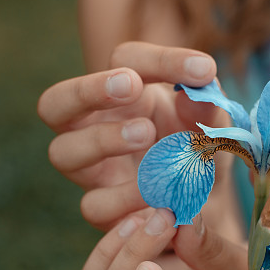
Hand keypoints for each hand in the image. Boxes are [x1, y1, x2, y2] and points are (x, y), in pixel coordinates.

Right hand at [37, 42, 222, 230]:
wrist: (209, 205)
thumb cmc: (202, 151)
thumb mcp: (215, 125)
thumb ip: (209, 104)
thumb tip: (204, 82)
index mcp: (124, 94)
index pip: (124, 60)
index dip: (160, 60)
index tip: (204, 71)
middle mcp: (94, 126)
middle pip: (55, 102)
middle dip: (88, 89)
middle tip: (132, 85)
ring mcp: (91, 170)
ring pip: (62, 152)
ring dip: (102, 140)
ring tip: (147, 133)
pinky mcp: (101, 209)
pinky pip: (94, 205)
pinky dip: (125, 198)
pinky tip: (158, 194)